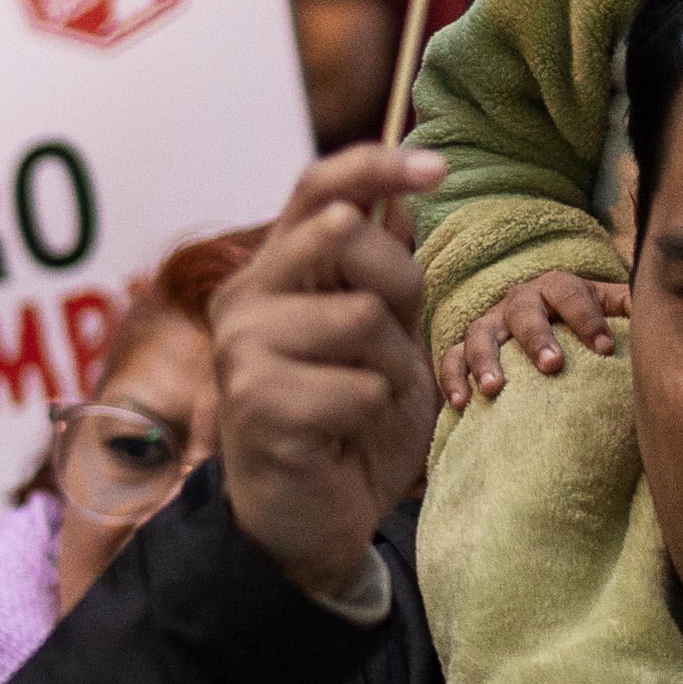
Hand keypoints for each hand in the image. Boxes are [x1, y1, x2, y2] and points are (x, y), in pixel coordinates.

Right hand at [212, 146, 444, 603]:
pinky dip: (372, 415)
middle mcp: (244, 299)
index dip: (378, 164)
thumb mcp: (383, 335)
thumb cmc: (347, 422)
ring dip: (389, 366)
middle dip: (397, 284)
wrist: (309, 519)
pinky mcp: (256, 404)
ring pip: (359, 316)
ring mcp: (242, 350)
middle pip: (343, 232)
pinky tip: (342, 437)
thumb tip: (403, 192)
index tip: (440, 166)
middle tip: (391, 341)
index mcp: (274, 273)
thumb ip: (382, 268)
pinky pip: (358, 386)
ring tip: (365, 400)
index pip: (318, 186)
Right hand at [439, 267, 629, 409]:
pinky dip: (452, 378)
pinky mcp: (465, 347)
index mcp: (557, 286)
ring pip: (479, 333)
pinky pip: (450, 358)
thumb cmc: (583, 321)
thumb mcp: (609, 306)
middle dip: (536, 337)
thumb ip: (628, 305)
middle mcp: (519, 300)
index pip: (570, 293)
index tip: (604, 349)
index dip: (587, 318)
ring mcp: (490, 323)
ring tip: (495, 390)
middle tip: (552, 366)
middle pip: (523, 311)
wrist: (545, 321)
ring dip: (485, 360)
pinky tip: (461, 403)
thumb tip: (656, 307)